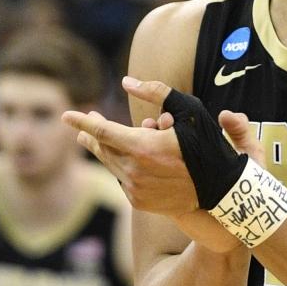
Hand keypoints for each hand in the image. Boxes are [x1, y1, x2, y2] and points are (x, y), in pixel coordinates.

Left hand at [62, 77, 261, 215]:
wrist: (220, 190)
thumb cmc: (206, 145)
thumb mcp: (188, 110)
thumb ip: (156, 92)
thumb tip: (126, 82)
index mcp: (143, 147)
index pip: (102, 132)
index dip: (82, 122)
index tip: (66, 115)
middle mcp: (134, 171)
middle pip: (102, 149)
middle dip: (92, 134)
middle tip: (85, 125)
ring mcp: (135, 190)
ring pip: (111, 164)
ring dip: (109, 149)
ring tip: (106, 139)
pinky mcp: (139, 202)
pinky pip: (122, 179)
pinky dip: (124, 166)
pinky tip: (134, 160)